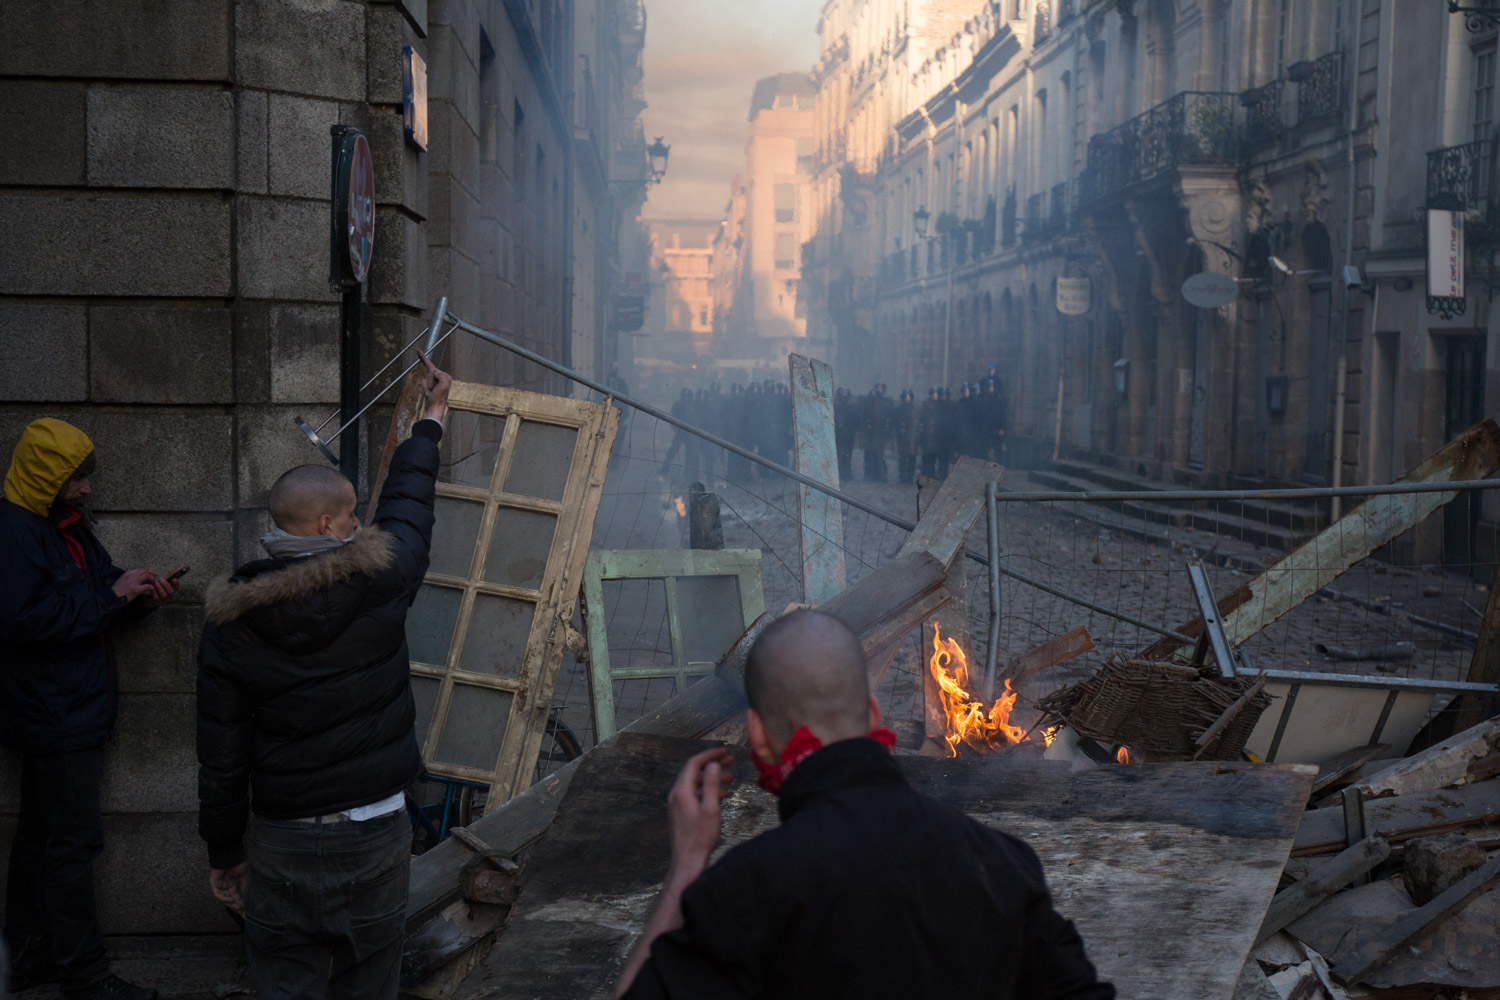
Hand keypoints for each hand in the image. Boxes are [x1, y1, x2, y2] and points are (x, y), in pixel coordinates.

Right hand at [111, 568, 156, 602]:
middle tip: (155, 578)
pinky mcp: (135, 590)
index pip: (142, 568)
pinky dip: (152, 588)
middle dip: (153, 573)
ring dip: (153, 579)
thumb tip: (139, 577)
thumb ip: (131, 578)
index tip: (152, 574)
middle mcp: (131, 576)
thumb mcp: (123, 580)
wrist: (111, 598)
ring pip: (148, 576)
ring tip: (154, 584)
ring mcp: (133, 582)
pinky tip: (151, 591)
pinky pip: (148, 586)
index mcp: (128, 573)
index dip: (149, 570)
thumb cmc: (117, 591)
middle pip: (146, 570)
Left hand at [144, 569, 181, 606]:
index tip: (174, 579)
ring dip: (159, 587)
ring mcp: (164, 599)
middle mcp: (170, 595)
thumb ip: (171, 575)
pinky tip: (151, 588)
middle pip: (171, 591)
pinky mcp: (157, 602)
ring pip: (164, 595)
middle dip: (166, 584)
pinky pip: (156, 597)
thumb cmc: (159, 586)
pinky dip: (153, 592)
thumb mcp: (164, 580)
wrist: (149, 595)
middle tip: (160, 578)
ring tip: (155, 582)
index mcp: (173, 589)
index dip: (176, 583)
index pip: (177, 587)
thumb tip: (179, 569)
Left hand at [210, 863, 246, 914]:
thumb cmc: (236, 862)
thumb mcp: (243, 875)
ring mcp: (219, 884)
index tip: (245, 908)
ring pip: (223, 898)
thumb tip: (246, 895)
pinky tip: (230, 900)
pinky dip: (224, 898)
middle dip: (235, 905)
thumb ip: (244, 886)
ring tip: (237, 907)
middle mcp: (224, 885)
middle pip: (229, 898)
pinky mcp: (214, 884)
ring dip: (230, 904)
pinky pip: (218, 894)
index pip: (234, 894)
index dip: (239, 901)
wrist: (229, 856)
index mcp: (231, 882)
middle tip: (241, 911)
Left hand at [418, 349, 451, 422]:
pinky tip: (434, 388)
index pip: (431, 367)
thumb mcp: (425, 390)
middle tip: (431, 392)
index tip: (417, 351)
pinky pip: (433, 372)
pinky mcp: (445, 378)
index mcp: (442, 379)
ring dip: (429, 382)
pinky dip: (431, 381)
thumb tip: (423, 379)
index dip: (423, 358)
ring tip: (432, 391)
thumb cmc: (431, 401)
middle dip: (428, 380)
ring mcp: (447, 377)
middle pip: (430, 369)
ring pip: (431, 370)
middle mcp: (447, 377)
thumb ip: (424, 383)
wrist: (435, 407)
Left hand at [666, 747, 733, 877]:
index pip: (694, 763)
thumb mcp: (710, 809)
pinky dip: (708, 790)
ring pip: (695, 783)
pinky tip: (722, 794)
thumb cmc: (701, 837)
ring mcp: (677, 803)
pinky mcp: (681, 812)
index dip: (710, 754)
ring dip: (712, 778)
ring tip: (731, 777)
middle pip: (694, 771)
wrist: (687, 861)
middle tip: (731, 761)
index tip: (726, 751)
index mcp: (682, 791)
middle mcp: (676, 794)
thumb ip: (711, 785)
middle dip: (712, 764)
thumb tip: (713, 764)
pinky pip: (695, 794)